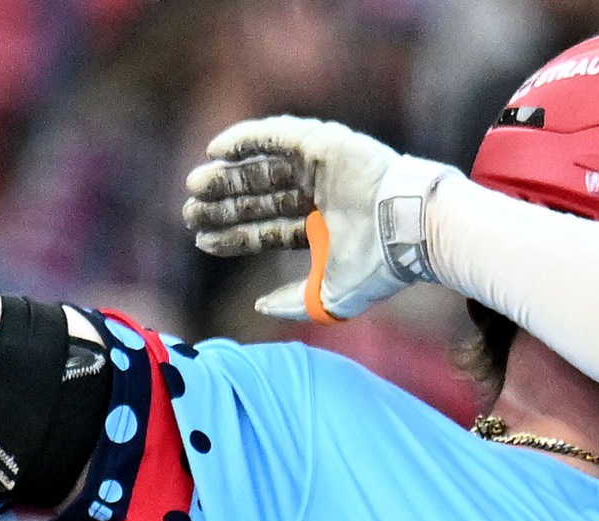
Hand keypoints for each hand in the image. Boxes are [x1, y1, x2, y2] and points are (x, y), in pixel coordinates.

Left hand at [182, 116, 458, 322]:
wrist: (410, 232)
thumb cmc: (377, 266)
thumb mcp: (328, 297)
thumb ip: (292, 304)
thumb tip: (258, 307)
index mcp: (321, 229)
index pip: (268, 231)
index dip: (234, 236)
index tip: (201, 241)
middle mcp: (319, 196)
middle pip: (260, 199)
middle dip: (224, 206)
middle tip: (189, 213)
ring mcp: (321, 168)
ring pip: (263, 169)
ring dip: (228, 175)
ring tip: (194, 185)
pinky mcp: (323, 144)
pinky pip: (276, 135)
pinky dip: (245, 139)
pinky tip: (216, 150)